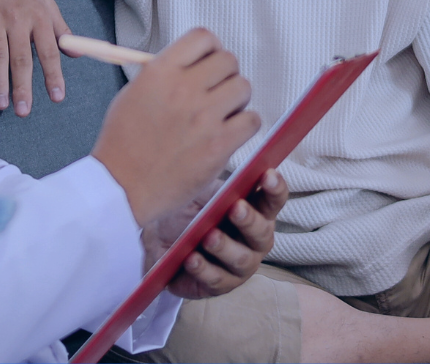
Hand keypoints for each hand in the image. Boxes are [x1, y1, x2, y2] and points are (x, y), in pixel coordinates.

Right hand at [0, 0, 70, 116]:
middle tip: (24, 111)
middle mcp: (19, 18)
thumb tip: (76, 55)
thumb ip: (61, 29)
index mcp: (40, 17)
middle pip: (22, 57)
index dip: (53, 75)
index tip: (57, 97)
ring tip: (0, 104)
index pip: (49, 51)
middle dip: (23, 86)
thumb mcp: (47, 2)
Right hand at [91, 29, 260, 225]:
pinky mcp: (219, 145)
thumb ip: (163, 73)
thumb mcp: (132, 94)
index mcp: (159, 72)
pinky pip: (251, 120)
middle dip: (225, 75)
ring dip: (236, 99)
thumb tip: (192, 62)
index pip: (203, 37)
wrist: (122, 188)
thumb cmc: (123, 143)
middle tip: (215, 93)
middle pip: (228, 60)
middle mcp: (183, 89)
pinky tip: (229, 133)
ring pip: (243, 87)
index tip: (208, 63)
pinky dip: (245, 125)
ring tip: (221, 114)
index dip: (211, 48)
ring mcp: (203, 117)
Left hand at [142, 170, 288, 299]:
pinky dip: (203, 269)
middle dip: (249, 220)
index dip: (275, 188)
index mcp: (255, 211)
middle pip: (263, 233)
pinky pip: (216, 281)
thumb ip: (217, 176)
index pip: (274, 199)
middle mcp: (253, 240)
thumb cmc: (186, 209)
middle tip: (235, 208)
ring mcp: (238, 266)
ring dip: (225, 247)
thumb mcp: (199, 189)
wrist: (154, 238)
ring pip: (242, 260)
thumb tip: (225, 145)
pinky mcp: (217, 285)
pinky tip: (190, 258)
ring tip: (208, 237)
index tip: (268, 175)